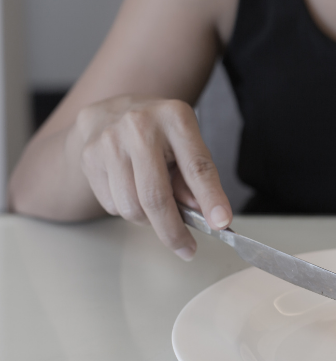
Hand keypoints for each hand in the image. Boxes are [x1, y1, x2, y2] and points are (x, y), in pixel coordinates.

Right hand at [71, 95, 231, 259]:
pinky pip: (113, 205)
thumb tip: (203, 215)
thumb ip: (195, 178)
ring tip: (157, 207)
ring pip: (132, 208)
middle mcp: (139, 127)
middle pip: (156, 197)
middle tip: (186, 248)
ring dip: (149, 221)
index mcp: (175, 119)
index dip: (211, 198)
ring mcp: (109, 142)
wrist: (111, 111)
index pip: (196, 167)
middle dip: (173, 231)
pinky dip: (128, 210)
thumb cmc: (159, 134)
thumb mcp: (187, 144)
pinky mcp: (89, 159)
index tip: (221, 223)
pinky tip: (133, 191)